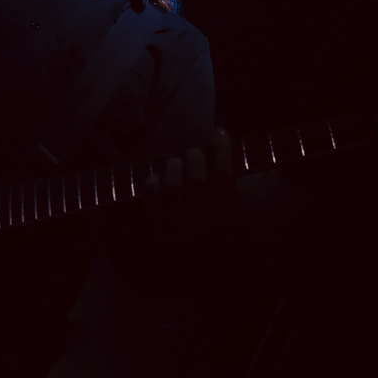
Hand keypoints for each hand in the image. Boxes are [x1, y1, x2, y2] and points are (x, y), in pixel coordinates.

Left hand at [142, 127, 234, 248]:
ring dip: (173, 167)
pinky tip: (157, 180)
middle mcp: (199, 216)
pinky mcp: (153, 219)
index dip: (223, 151)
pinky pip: (151, 192)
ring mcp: (175, 219)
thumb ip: (220, 176)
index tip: (219, 130)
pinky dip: (153, 181)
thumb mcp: (217, 200)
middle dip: (194, 159)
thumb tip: (220, 137)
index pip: (225, 177)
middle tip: (193, 152)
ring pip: (172, 187)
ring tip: (175, 162)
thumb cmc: (200, 212)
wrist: (176, 246)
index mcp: (220, 209)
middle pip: (197, 182)